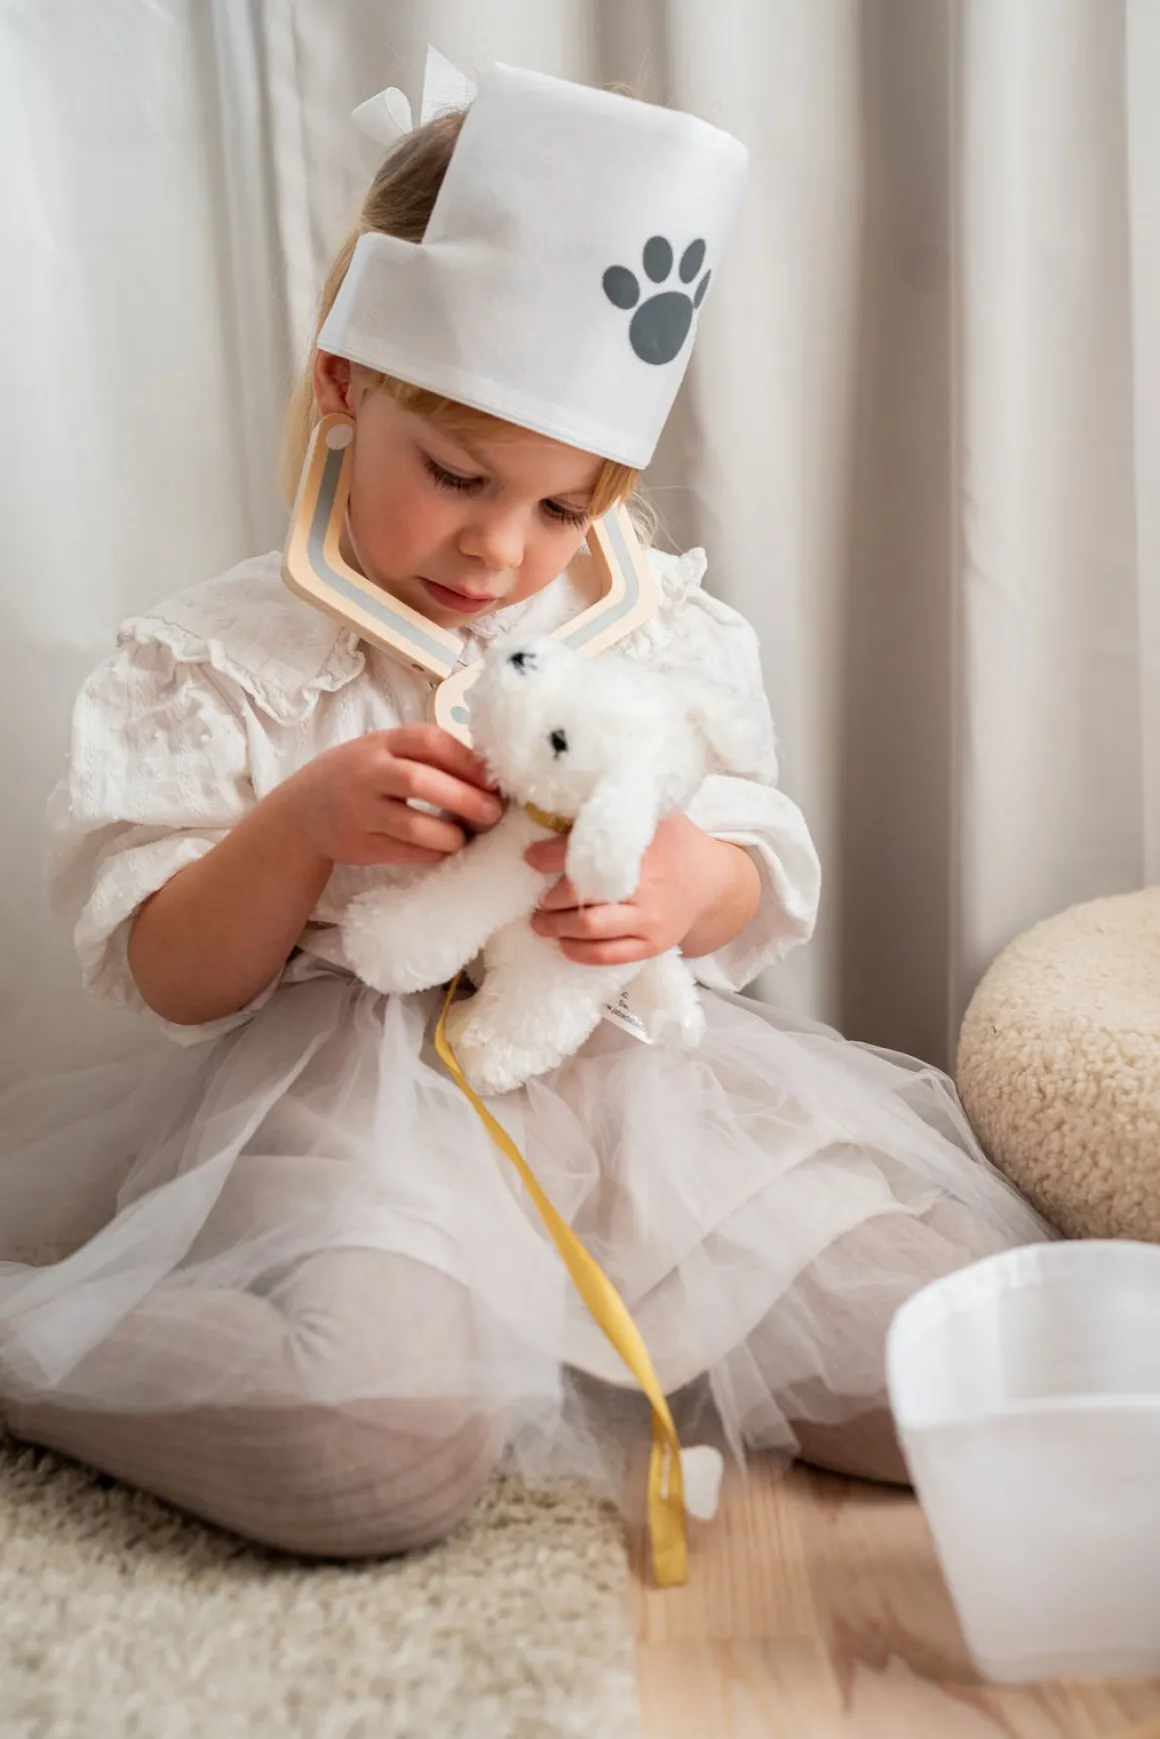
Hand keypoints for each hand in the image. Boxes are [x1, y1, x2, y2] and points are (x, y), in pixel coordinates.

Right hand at [277, 724, 502, 867]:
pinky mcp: (358, 847)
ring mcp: (359, 812)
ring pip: (412, 825)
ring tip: (467, 837)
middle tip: (494, 813)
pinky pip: (404, 853)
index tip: (493, 778)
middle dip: (465, 798)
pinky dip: (431, 853)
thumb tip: (489, 777)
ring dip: (449, 834)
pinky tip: (444, 850)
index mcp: (381, 743)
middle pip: (420, 781)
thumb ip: (426, 757)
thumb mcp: (384, 752)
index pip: (428, 741)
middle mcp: (366, 773)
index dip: (465, 759)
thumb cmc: (362, 776)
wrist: (304, 810)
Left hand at [526, 813, 757, 965]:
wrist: (713, 882)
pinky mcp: (654, 944)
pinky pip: (608, 955)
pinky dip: (578, 952)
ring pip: (589, 927)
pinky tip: (564, 943)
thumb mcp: (652, 816)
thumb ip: (613, 812)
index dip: (548, 856)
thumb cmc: (673, 843)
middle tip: (536, 897)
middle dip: (549, 898)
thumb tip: (557, 804)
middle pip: (581, 892)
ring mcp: (651, 917)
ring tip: (540, 922)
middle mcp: (647, 882)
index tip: (529, 857)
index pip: (583, 850)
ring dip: (555, 927)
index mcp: (642, 844)